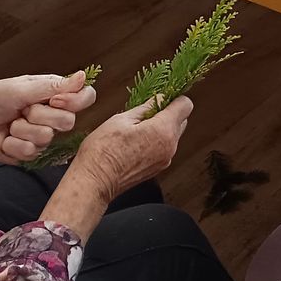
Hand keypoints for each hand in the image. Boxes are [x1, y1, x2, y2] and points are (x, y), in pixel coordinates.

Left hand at [0, 71, 96, 167]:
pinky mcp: (26, 153)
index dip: (74, 101)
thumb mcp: (20, 88)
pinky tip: (1, 140)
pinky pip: (32, 153)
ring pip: (48, 138)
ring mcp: (37, 135)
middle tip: (21, 110)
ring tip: (7, 125)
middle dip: (41, 116)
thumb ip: (55, 86)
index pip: (83, 97)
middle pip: (69, 121)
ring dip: (23, 131)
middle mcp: (47, 113)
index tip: (53, 99)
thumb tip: (84, 76)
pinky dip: (13, 146)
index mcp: (49, 93)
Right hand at [69, 95, 191, 199]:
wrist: (94, 181)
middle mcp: (169, 146)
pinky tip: (136, 142)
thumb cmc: (103, 152)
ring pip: (173, 135)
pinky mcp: (158, 168)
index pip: (185, 106)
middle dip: (168, 113)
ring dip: (161, 128)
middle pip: (182, 121)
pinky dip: (156, 142)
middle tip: (145, 113)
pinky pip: (164, 148)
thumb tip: (157, 99)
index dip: (174, 98)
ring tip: (136, 129)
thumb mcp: (121, 120)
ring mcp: (165, 160)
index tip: (161, 98)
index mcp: (162, 131)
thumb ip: (145, 108)